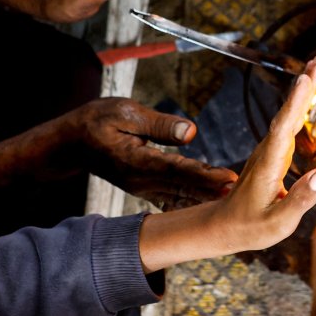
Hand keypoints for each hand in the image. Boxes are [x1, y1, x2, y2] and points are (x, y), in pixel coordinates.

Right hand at [57, 97, 236, 203]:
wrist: (70, 144)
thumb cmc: (95, 122)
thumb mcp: (123, 113)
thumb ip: (158, 123)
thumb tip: (190, 131)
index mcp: (137, 161)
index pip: (179, 169)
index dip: (206, 175)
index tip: (230, 179)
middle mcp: (142, 179)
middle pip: (186, 187)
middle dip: (216, 191)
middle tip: (245, 195)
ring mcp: (143, 186)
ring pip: (181, 194)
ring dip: (208, 198)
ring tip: (236, 201)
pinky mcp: (146, 187)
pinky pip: (174, 196)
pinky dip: (194, 199)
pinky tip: (214, 202)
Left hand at [138, 56, 315, 272]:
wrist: (225, 226)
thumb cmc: (251, 228)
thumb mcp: (277, 224)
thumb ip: (300, 200)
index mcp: (269, 165)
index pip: (283, 129)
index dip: (295, 103)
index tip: (306, 79)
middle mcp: (268, 151)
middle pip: (288, 112)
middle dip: (305, 85)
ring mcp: (270, 149)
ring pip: (289, 113)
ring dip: (305, 88)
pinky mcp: (274, 151)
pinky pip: (290, 120)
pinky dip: (301, 102)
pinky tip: (311, 92)